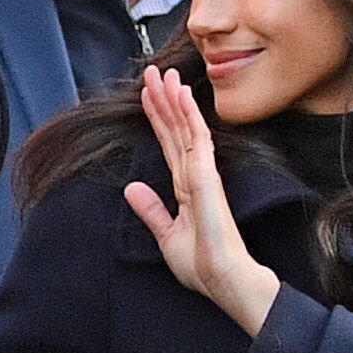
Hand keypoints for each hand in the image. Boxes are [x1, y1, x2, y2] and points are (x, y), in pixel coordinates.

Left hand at [123, 65, 281, 334]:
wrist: (223, 280)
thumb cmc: (202, 265)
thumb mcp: (166, 236)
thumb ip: (151, 211)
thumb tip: (130, 188)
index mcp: (185, 188)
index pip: (169, 146)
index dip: (158, 119)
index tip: (147, 96)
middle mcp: (195, 176)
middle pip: (175, 130)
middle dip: (163, 100)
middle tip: (152, 72)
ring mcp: (203, 174)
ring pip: (185, 128)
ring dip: (174, 99)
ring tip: (163, 74)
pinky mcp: (208, 178)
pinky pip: (197, 140)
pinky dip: (188, 115)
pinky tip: (181, 95)